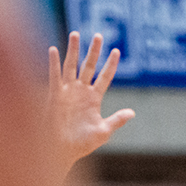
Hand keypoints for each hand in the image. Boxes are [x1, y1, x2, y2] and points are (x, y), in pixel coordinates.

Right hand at [47, 32, 134, 165]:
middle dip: (93, 51)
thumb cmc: (82, 144)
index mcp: (94, 99)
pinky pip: (54, 76)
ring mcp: (67, 92)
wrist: (62, 151)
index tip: (116, 50)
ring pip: (71, 66)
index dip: (110, 64)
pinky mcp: (55, 95)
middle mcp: (81, 92)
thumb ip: (116, 120)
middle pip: (88, 66)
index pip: (105, 77)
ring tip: (76, 34)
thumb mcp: (103, 131)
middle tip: (98, 35)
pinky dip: (53, 63)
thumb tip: (132, 113)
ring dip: (73, 50)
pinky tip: (53, 49)